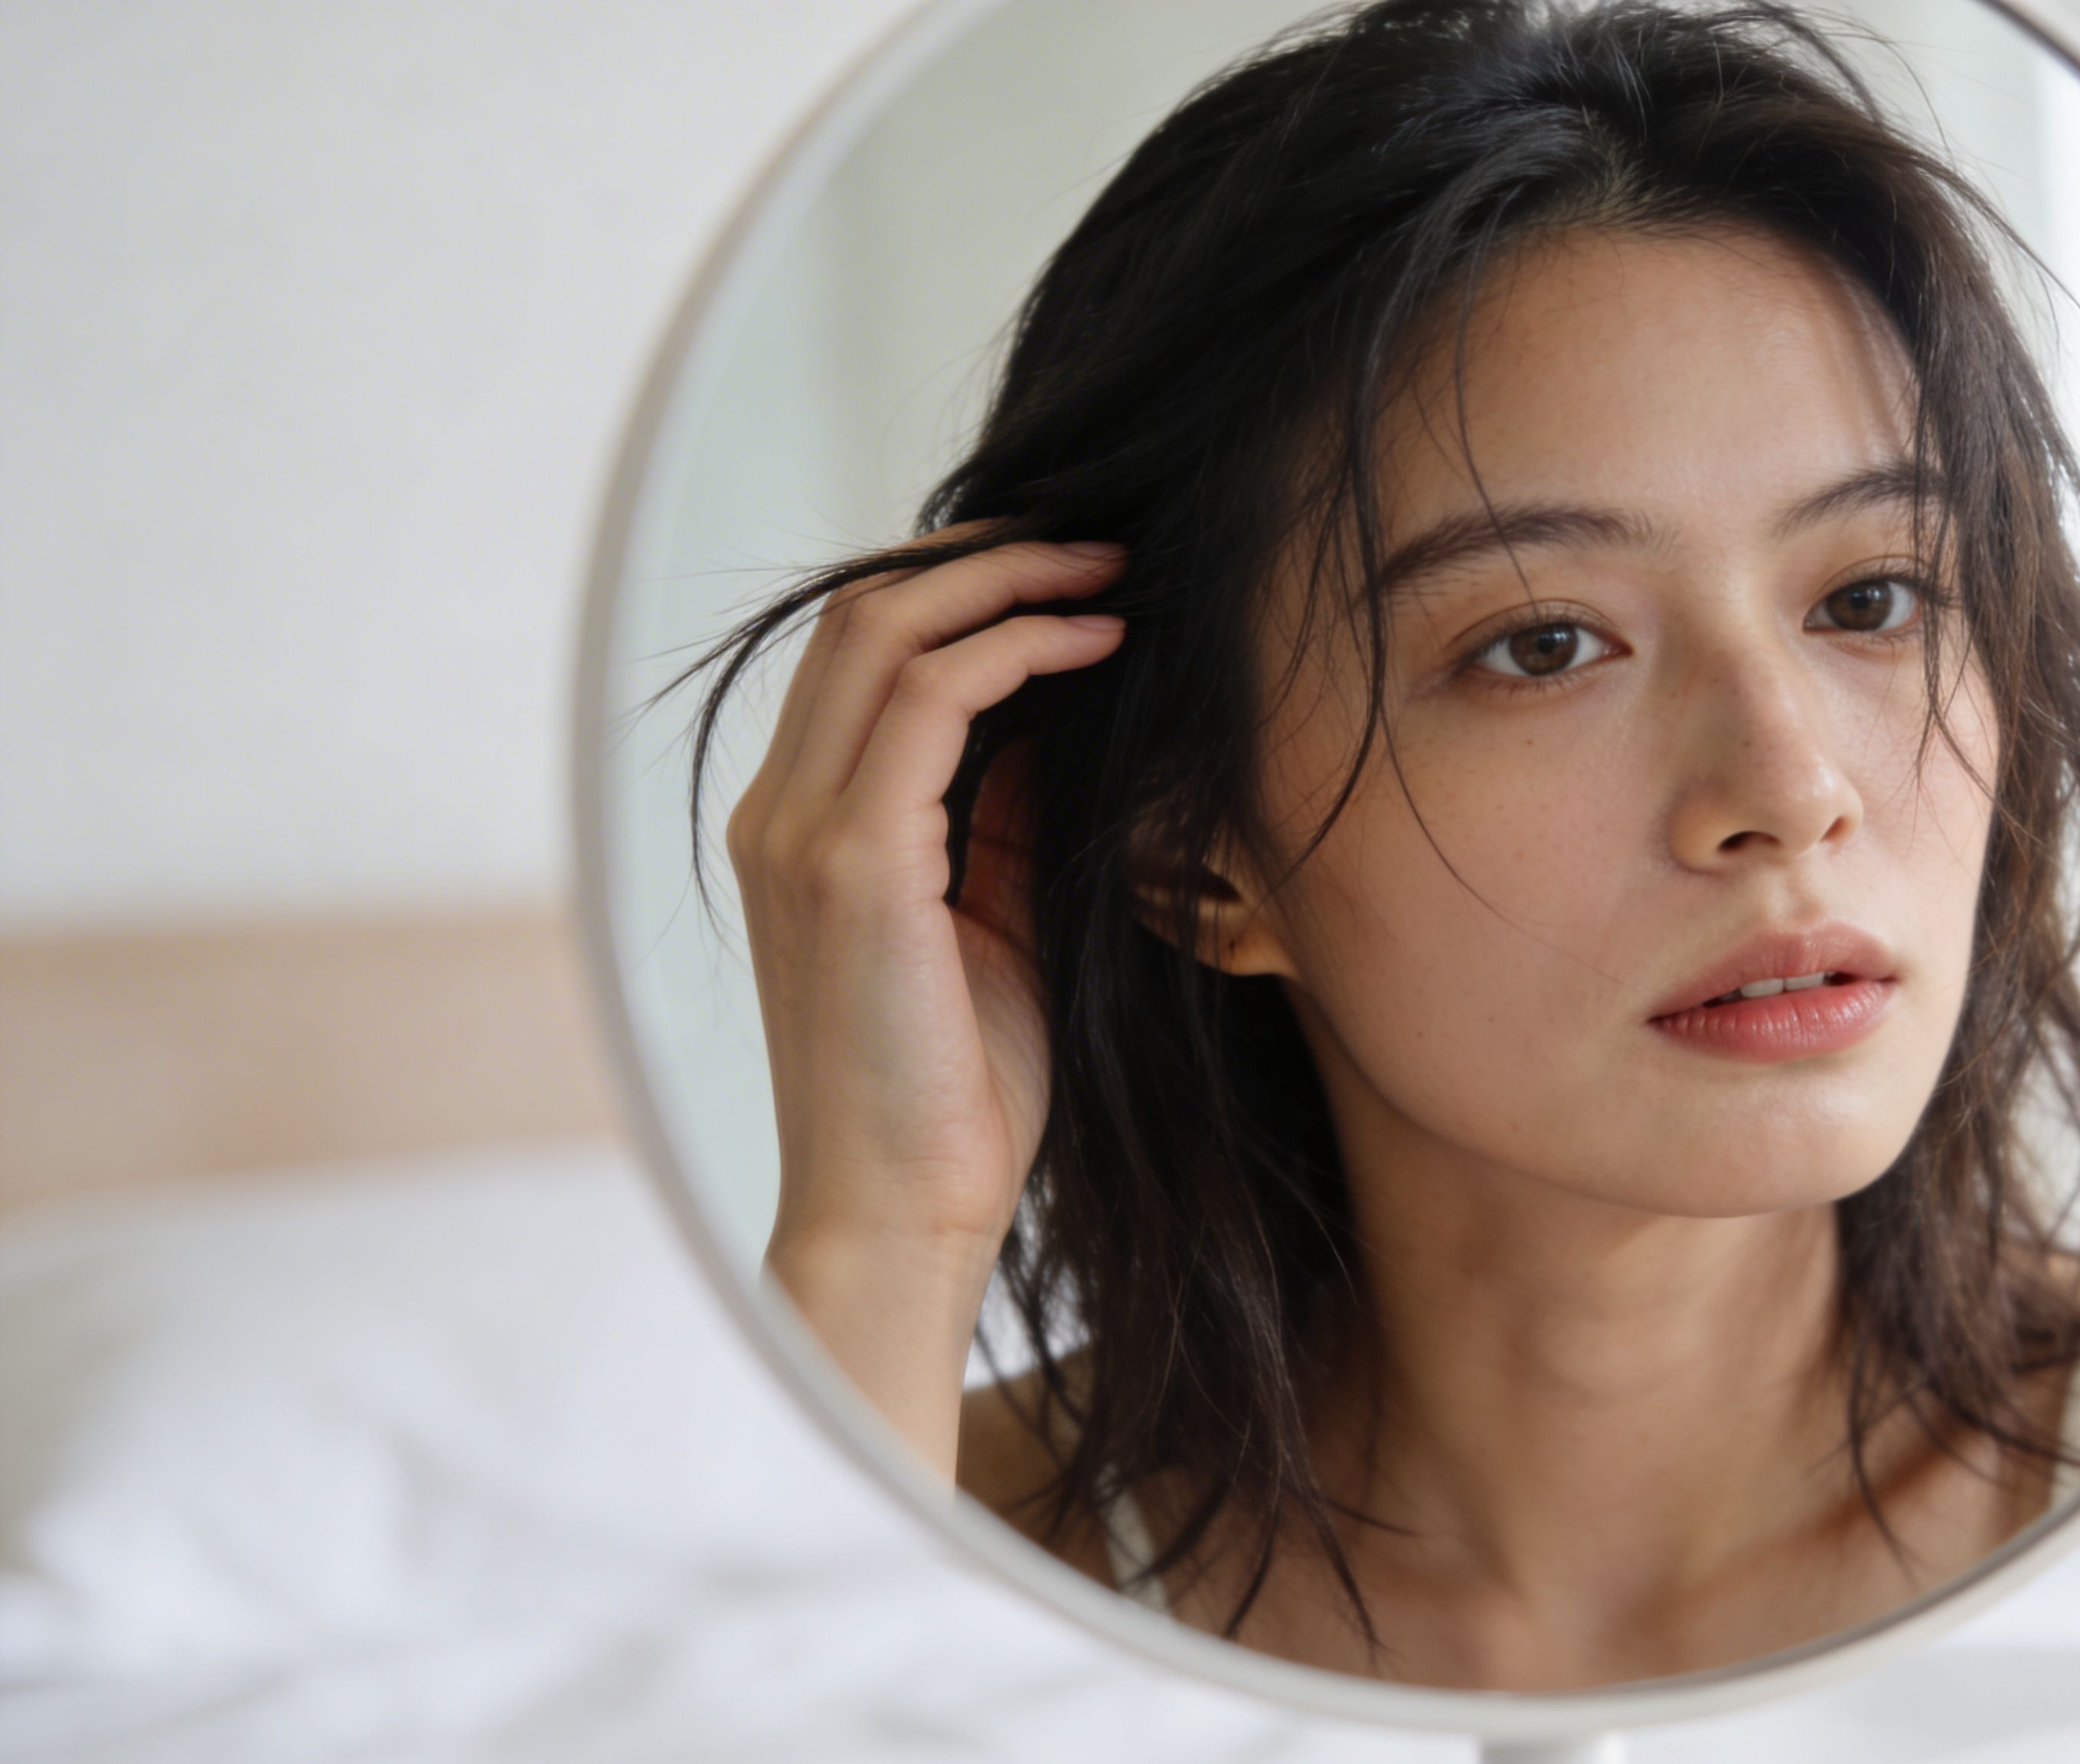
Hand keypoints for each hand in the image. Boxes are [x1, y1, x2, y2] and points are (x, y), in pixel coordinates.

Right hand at [727, 535, 1125, 1473]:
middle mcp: (780, 815)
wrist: (907, 1218)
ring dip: (1007, 580)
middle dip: (985, 556)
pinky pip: (928, 702)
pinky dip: (1017, 649)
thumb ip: (1007, 818)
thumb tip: (1062, 715)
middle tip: (1098, 542)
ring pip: (885, 630)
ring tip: (1110, 572)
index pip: (862, 654)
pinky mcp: (851, 865)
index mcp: (801, 828)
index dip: (961, 590)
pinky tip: (1097, 644)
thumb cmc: (958, 1095)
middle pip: (862, 613)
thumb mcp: (997, 924)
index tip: (1071, 573)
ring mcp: (802, 834)